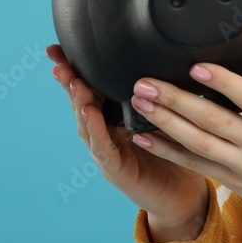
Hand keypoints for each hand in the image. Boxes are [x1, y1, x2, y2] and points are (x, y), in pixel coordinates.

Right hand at [47, 45, 209, 242]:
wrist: (183, 194)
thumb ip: (162, 91)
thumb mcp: (169, 114)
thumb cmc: (176, 151)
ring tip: (74, 82)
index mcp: (116, 116)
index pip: (93, 88)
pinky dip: (96, 130)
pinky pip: (103, 148)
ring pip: (88, 124)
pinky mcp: (116, 171)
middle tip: (60, 60)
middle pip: (82, 102)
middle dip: (69, 81)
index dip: (76, 69)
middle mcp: (106, 132)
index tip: (57, 48)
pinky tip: (90, 113)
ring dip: (79, 102)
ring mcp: (107, 152)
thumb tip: (172, 52)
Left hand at [125, 25, 241, 242]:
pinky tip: (144, 136)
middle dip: (176, 101)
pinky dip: (168, 151)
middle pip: (215, 121)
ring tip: (139, 102)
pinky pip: (195, 164)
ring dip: (165, 122)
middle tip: (146, 82)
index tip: (196, 68)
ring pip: (199, 143)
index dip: (224, 83)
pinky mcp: (232, 181)